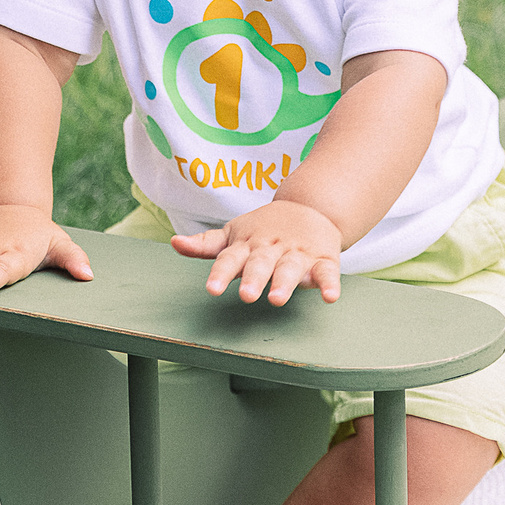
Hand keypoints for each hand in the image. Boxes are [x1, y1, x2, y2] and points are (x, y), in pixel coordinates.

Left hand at [172, 200, 343, 305]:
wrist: (311, 206)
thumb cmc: (263, 228)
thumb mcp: (233, 234)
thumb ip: (205, 243)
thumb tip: (174, 243)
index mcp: (247, 245)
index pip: (230, 259)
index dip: (220, 274)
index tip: (212, 289)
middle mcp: (271, 249)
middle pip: (260, 264)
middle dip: (253, 278)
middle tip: (247, 295)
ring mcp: (297, 254)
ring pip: (290, 268)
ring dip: (284, 283)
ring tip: (277, 299)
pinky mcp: (322, 260)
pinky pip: (327, 273)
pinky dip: (329, 284)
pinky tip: (329, 297)